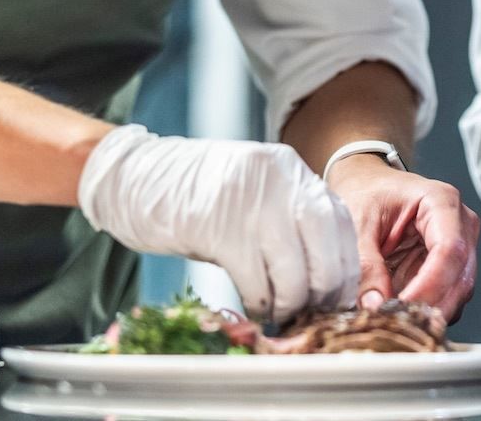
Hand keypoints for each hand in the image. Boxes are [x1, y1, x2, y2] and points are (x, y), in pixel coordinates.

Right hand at [77, 124, 358, 323]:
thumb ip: (287, 217)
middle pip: (326, 247)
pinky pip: (255, 280)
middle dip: (324, 290)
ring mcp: (250, 201)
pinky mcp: (220, 227)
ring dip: (290, 303)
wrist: (135, 176)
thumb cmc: (194, 193)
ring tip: (279, 312)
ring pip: (294, 271)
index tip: (338, 295)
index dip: (345, 265)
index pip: (339, 220)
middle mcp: (277, 178)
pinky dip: (259, 302)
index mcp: (289, 167)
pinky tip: (253, 306)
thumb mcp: (253, 191)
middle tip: (310, 311)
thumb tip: (322, 273)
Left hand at [324, 155, 479, 321]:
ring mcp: (460, 246)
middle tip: (396, 322)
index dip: (430, 286)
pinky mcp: (450, 266)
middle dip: (430, 306)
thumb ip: (365, 264)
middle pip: (461, 277)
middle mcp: (460, 223)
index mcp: (441, 201)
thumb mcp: (357, 223)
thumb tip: (374, 305)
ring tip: (395, 319)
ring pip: (458, 292)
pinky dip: (426, 310)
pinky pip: (447, 296)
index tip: (403, 308)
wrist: (366, 184)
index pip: (450, 250)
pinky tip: (402, 313)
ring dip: (429, 312)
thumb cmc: (366, 193)